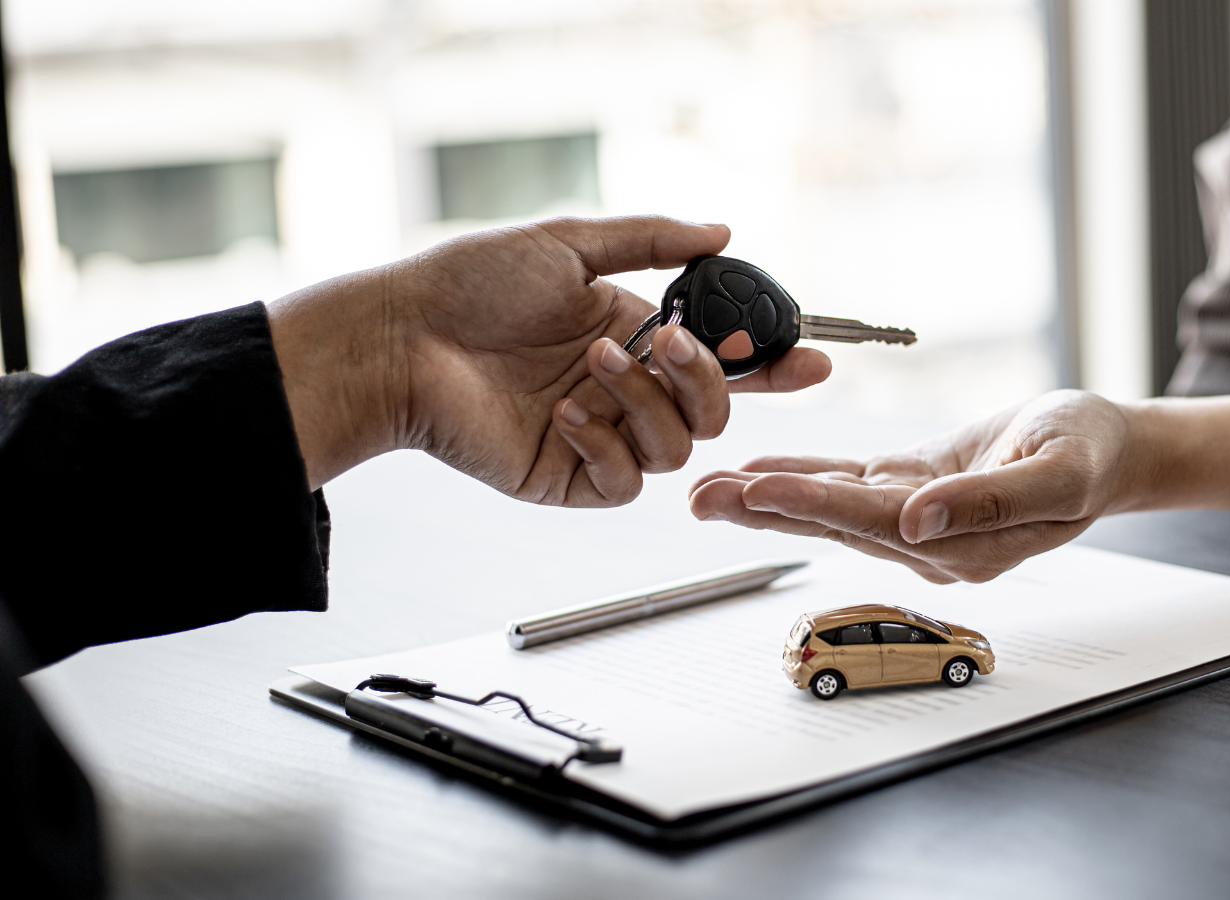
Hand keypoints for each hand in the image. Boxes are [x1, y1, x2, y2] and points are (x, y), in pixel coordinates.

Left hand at [269, 215, 830, 503]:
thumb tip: (723, 231)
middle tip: (670, 343)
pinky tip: (571, 414)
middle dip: (707, 377)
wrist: (400, 338)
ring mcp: (601, 436)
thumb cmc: (470, 284)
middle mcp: (626, 388)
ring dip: (650, 403)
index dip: (772, 363)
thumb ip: (653, 241)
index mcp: (635, 334)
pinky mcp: (571, 476)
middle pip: (714, 411)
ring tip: (594, 363)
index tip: (813, 358)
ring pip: (679, 448)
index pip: (724, 358)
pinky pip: (628, 480)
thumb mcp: (571, 242)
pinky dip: (610, 445)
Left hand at [689, 391, 1134, 582]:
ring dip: (769, 496)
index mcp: (962, 545)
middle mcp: (929, 541)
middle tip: (696, 497)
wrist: (1109, 448)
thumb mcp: (1058, 472)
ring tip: (707, 488)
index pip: (872, 522)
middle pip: (833, 521)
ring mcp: (917, 518)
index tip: (755, 490)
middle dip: (763, 508)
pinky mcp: (914, 487)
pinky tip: (758, 471)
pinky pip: (849, 481)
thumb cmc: (1092, 453)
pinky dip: (803, 474)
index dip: (811, 504)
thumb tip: (920, 521)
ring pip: (831, 504)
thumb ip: (991, 503)